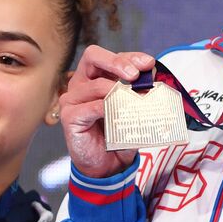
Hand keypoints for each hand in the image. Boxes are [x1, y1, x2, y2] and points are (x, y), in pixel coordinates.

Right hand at [59, 46, 154, 178]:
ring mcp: (72, 99)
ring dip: (119, 92)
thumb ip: (138, 93)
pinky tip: (119, 113)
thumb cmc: (118, 134)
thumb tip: (153, 80)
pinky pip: (92, 107)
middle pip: (93, 56)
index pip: (109, 57)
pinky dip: (109, 108)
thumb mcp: (132, 109)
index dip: (129, 56)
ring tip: (135, 101)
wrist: (107, 164)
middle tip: (135, 75)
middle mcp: (81, 84)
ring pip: (96, 85)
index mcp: (94, 77)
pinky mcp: (70, 116)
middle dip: (117, 62)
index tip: (148, 64)